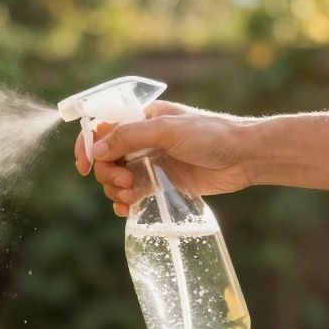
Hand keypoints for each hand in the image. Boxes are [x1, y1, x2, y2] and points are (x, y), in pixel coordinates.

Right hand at [73, 100, 255, 215]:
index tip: (84, 166)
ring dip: (116, 190)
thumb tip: (95, 151)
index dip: (87, 147)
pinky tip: (128, 209)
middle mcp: (141, 141)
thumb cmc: (211, 135)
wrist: (245, 157)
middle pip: (105, 159)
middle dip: (108, 173)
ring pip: (116, 179)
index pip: (101, 130)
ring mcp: (150, 163)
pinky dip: (124, 203)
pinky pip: (131, 195)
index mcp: (141, 119)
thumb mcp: (167, 130)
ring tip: (132, 196)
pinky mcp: (160, 184)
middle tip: (126, 181)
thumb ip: (129, 137)